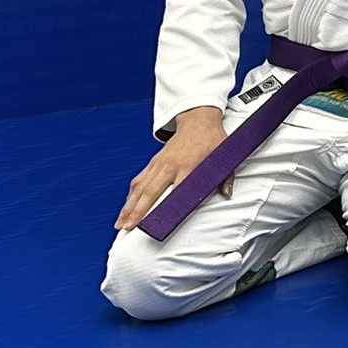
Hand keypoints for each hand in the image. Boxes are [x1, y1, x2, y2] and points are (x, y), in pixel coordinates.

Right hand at [115, 106, 226, 230]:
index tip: (158, 220)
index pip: (177, 188)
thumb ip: (225, 177)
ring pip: (140, 187)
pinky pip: (139, 180)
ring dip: (129, 206)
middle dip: (138, 211)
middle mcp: (169, 165)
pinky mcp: (154, 162)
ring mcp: (159, 163)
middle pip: (151, 191)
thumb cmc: (211, 140)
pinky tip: (126, 207)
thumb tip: (227, 194)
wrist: (198, 120)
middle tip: (129, 227)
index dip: (167, 205)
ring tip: (121, 223)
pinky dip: (131, 195)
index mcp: (188, 165)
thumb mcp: (223, 156)